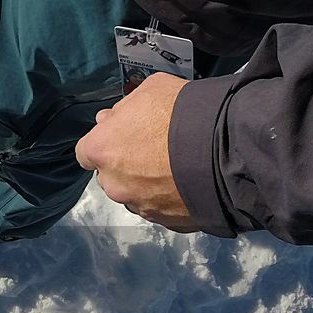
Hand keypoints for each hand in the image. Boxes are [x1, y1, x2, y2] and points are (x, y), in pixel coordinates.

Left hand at [75, 72, 197, 231]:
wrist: (227, 147)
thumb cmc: (182, 112)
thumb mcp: (149, 90)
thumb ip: (124, 108)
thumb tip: (110, 119)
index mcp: (101, 151)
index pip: (85, 152)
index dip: (103, 143)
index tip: (120, 136)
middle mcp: (114, 185)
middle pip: (110, 176)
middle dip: (124, 165)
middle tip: (152, 150)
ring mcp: (140, 206)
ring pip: (134, 195)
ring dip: (146, 184)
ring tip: (174, 167)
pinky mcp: (166, 222)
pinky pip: (161, 209)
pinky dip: (169, 199)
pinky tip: (187, 183)